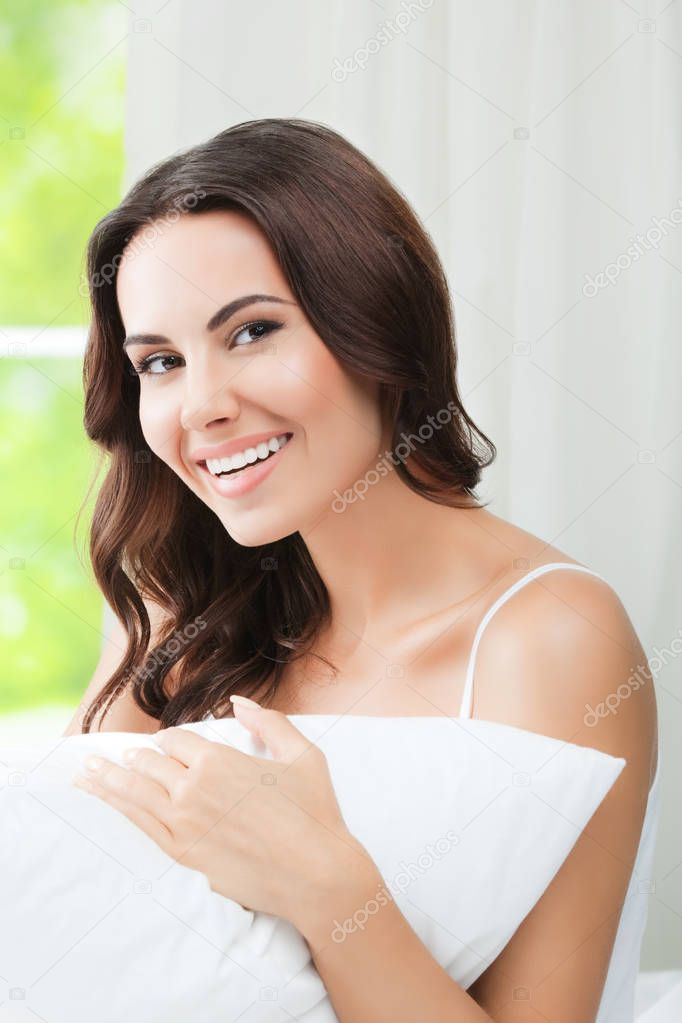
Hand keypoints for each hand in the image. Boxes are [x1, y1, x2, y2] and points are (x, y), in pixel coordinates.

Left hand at [71, 697, 373, 932]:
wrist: (316, 874)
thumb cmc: (314, 814)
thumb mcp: (302, 755)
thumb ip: (269, 722)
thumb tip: (239, 702)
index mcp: (219, 760)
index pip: (175, 740)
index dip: (170, 742)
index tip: (168, 747)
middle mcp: (193, 788)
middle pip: (149, 763)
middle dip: (135, 758)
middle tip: (118, 757)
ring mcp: (183, 823)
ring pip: (133, 792)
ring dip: (106, 778)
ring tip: (85, 772)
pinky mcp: (181, 855)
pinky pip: (138, 826)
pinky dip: (114, 808)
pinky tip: (100, 801)